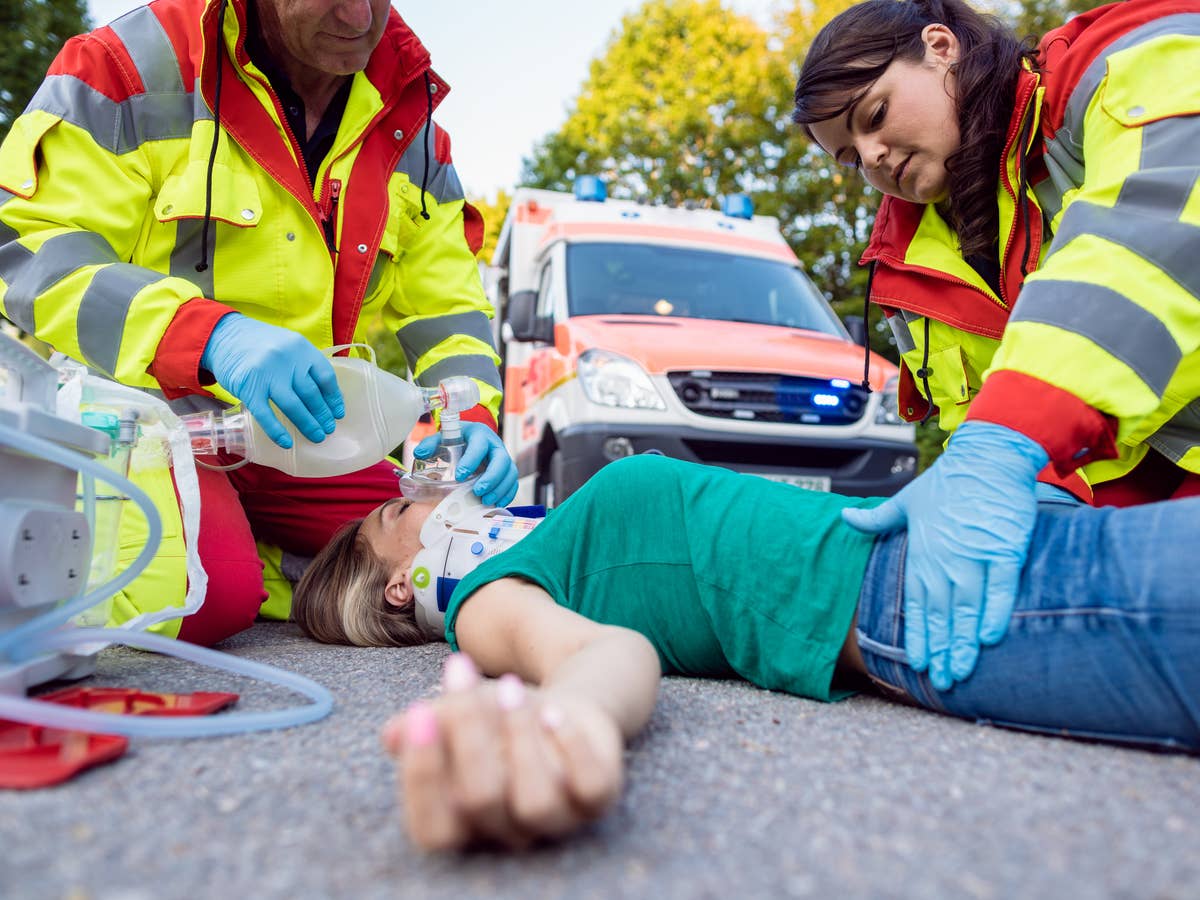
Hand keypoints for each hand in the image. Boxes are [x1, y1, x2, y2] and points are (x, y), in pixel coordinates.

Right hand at [200, 313, 343, 448]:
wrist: (223, 336)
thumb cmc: (260, 344)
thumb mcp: (287, 345)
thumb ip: (304, 364)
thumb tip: (324, 395)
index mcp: (301, 348)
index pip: (326, 377)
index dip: (334, 398)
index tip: (338, 413)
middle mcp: (287, 360)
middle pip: (312, 394)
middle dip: (322, 415)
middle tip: (328, 429)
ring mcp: (267, 374)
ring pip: (293, 406)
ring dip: (307, 424)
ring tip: (316, 436)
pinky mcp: (248, 388)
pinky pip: (266, 414)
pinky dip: (277, 431)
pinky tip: (286, 442)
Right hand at [382, 653, 623, 851]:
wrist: (562, 704)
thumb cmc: (497, 718)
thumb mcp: (459, 713)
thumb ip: (427, 725)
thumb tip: (393, 734)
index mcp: (464, 823)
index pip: (432, 828)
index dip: (421, 775)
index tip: (418, 714)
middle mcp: (508, 832)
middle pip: (479, 800)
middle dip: (468, 732)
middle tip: (461, 672)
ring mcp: (557, 820)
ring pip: (535, 801)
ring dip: (518, 735)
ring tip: (509, 687)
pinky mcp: (597, 798)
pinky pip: (591, 788)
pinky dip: (573, 748)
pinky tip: (555, 712)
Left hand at [414, 422, 518, 506]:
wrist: (472, 438)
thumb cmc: (457, 439)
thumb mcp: (444, 436)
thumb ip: (431, 443)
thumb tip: (419, 453)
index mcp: (480, 434)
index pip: (480, 446)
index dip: (472, 461)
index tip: (460, 476)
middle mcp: (495, 445)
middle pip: (502, 461)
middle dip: (491, 478)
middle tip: (478, 492)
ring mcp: (504, 458)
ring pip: (510, 473)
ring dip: (500, 489)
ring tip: (486, 501)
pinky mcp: (508, 470)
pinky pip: (513, 483)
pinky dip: (507, 494)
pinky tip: (496, 503)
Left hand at [841, 422, 1046, 689]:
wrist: (988, 457)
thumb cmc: (949, 481)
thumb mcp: (906, 500)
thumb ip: (877, 519)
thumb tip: (845, 518)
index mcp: (923, 553)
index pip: (916, 604)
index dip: (917, 635)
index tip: (917, 663)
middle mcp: (946, 560)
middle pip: (940, 614)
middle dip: (940, 649)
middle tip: (942, 680)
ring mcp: (976, 556)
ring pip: (967, 608)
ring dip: (963, 642)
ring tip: (961, 671)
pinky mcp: (1005, 550)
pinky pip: (1000, 589)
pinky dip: (995, 613)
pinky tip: (989, 638)